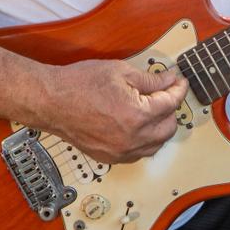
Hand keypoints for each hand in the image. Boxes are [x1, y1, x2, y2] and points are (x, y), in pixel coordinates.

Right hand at [41, 58, 188, 163]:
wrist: (51, 101)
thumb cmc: (79, 84)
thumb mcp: (120, 72)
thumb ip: (150, 80)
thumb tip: (169, 82)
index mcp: (137, 115)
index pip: (171, 103)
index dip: (178, 89)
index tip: (178, 82)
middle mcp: (132, 138)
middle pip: (169, 127)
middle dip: (170, 109)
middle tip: (164, 94)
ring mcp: (120, 151)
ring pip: (156, 145)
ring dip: (159, 127)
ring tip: (152, 110)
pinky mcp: (110, 158)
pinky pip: (138, 154)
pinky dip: (144, 141)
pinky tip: (137, 127)